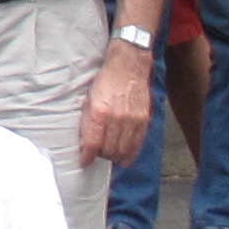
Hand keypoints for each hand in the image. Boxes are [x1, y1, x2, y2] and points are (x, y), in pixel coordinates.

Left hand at [79, 43, 153, 164]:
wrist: (127, 67)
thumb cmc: (105, 82)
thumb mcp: (88, 99)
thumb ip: (88, 121)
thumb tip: (85, 142)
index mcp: (99, 112)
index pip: (93, 144)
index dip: (87, 156)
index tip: (84, 161)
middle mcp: (117, 118)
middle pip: (109, 150)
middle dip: (101, 156)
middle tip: (97, 155)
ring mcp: (132, 120)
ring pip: (123, 150)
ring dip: (115, 157)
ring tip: (109, 155)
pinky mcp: (144, 120)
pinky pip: (137, 144)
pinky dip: (130, 154)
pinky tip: (124, 158)